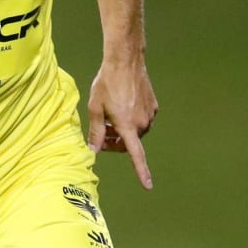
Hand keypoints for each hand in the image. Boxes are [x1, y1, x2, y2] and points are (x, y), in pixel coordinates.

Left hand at [87, 59, 157, 189]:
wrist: (126, 61)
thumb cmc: (107, 83)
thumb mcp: (95, 108)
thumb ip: (95, 132)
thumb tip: (93, 150)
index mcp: (127, 125)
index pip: (135, 155)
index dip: (141, 171)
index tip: (148, 185)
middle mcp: (141, 123)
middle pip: (129, 142)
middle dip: (115, 142)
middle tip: (102, 132)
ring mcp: (149, 114)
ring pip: (136, 131)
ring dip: (124, 130)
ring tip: (111, 116)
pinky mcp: (154, 106)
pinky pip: (142, 119)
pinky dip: (132, 119)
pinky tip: (123, 106)